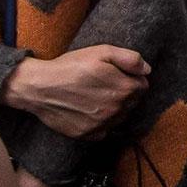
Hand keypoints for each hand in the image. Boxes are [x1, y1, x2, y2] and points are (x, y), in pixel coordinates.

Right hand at [1, 45, 149, 140]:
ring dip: (114, 108)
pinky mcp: (87, 135)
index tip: (119, 74)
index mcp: (123, 89)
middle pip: (133, 102)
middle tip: (106, 83)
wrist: (40, 87)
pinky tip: (89, 110)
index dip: (132, 78)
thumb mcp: (102, 51)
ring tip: (96, 95)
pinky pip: (104, 130)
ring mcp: (102, 125)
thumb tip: (147, 70)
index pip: (142, 86)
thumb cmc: (71, 66)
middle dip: (125, 92)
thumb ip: (130, 59)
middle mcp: (116, 110)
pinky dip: (101, 122)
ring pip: (120, 117)